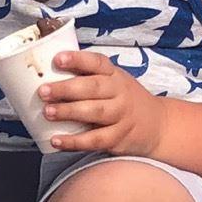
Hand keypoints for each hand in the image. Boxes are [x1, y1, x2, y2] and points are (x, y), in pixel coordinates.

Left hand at [36, 48, 173, 157]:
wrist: (158, 125)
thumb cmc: (124, 100)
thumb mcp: (114, 82)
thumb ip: (87, 78)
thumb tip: (43, 75)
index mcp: (115, 75)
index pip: (97, 63)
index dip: (77, 60)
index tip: (58, 59)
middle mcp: (120, 93)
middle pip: (93, 88)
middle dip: (66, 89)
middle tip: (43, 91)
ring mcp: (121, 116)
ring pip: (94, 112)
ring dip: (69, 112)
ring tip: (47, 112)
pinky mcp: (119, 137)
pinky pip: (95, 140)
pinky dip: (74, 141)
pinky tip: (56, 141)